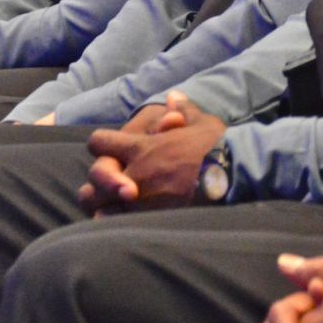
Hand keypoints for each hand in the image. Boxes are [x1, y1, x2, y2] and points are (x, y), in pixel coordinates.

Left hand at [79, 92, 224, 215]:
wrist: (229, 177)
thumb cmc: (214, 149)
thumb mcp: (201, 124)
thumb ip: (184, 111)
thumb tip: (174, 97)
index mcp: (139, 147)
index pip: (99, 142)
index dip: (103, 146)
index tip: (113, 151)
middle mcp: (132, 173)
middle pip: (93, 179)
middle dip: (98, 185)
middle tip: (110, 189)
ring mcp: (137, 199)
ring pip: (99, 207)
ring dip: (104, 207)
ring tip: (116, 208)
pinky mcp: (146, 220)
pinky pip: (117, 226)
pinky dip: (117, 225)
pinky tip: (127, 224)